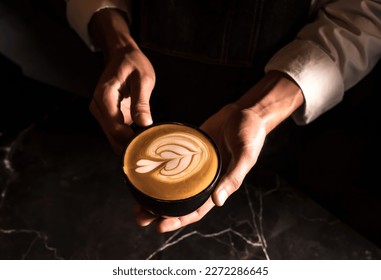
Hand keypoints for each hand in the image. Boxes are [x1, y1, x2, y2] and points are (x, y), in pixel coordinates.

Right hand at [88, 8, 154, 153]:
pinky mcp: (107, 116)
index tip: (150, 142)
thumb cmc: (133, 63)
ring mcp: (101, 113)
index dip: (132, 139)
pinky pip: (116, 133)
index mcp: (104, 97)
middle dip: (131, 144)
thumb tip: (144, 124)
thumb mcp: (143, 79)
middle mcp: (98, 107)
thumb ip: (141, 102)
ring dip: (130, 143)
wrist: (122, 55)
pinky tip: (143, 137)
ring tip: (149, 142)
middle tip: (152, 146)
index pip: (116, 128)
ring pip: (114, 138)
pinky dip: (128, 138)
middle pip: (113, 137)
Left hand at [134, 71, 302, 231]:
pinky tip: (144, 170)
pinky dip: (159, 168)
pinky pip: (171, 162)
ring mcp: (194, 165)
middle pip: (179, 201)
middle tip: (140, 218)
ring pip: (172, 184)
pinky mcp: (189, 149)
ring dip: (155, 194)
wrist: (246, 112)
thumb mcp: (245, 156)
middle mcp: (203, 179)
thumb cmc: (250, 134)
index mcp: (218, 186)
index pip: (196, 210)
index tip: (160, 227)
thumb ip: (233, 178)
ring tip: (136, 199)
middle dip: (160, 213)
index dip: (178, 221)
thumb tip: (217, 202)